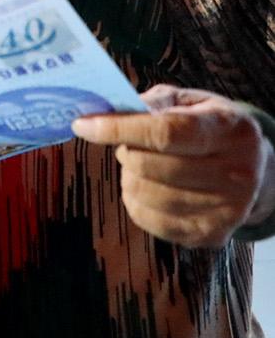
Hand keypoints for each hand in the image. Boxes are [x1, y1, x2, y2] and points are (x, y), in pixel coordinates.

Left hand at [72, 84, 274, 248]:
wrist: (255, 169)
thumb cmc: (209, 127)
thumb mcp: (190, 102)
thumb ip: (153, 103)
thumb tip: (108, 111)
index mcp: (230, 131)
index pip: (166, 132)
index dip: (119, 129)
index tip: (83, 124)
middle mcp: (237, 173)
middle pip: (151, 166)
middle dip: (125, 151)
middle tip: (127, 144)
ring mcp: (227, 209)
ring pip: (146, 195)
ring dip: (129, 177)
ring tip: (141, 165)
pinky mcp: (211, 235)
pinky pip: (149, 221)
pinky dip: (135, 202)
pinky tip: (148, 187)